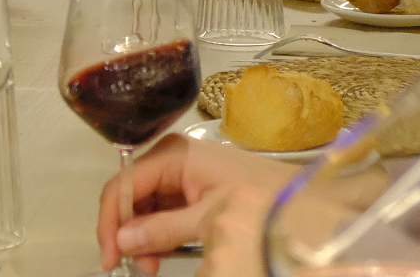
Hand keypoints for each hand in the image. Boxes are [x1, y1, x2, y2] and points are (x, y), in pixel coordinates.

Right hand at [96, 134, 295, 272]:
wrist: (307, 203)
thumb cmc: (262, 201)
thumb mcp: (210, 218)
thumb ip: (163, 230)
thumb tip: (123, 241)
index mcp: (175, 154)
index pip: (125, 183)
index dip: (112, 220)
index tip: (111, 256)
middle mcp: (174, 159)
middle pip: (132, 194)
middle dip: (128, 231)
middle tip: (135, 266)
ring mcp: (184, 174)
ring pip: (146, 206)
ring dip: (143, 237)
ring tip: (151, 265)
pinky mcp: (195, 190)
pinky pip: (164, 211)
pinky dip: (159, 235)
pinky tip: (162, 254)